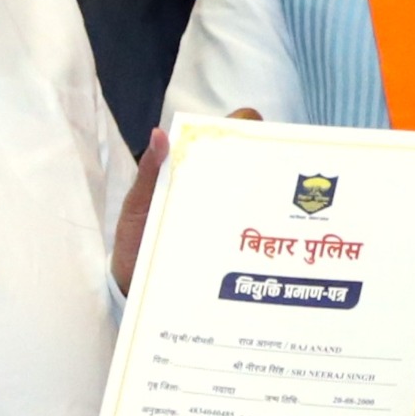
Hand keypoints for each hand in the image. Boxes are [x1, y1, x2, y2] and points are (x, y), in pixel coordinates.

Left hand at [114, 107, 260, 295]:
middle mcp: (216, 192)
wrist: (133, 289)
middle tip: (272, 165)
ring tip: (281, 197)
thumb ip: (149, 174)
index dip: (242, 126)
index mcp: (192, 173)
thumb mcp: (137, 206)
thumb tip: (159, 134)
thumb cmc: (134, 239)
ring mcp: (228, 220)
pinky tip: (278, 232)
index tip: (251, 130)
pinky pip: (254, 236)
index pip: (224, 138)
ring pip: (260, 199)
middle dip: (268, 157)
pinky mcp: (232, 248)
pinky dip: (268, 232)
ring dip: (274, 194)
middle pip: (252, 164)